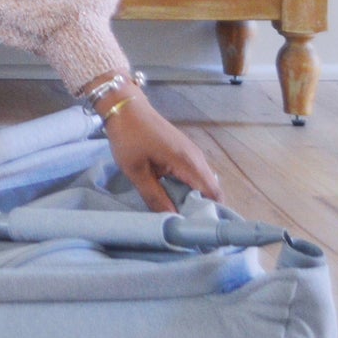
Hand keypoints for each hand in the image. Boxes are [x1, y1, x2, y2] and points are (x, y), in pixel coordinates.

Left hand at [100, 92, 221, 213]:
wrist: (125, 107)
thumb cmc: (129, 137)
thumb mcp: (136, 171)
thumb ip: (154, 195)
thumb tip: (171, 217)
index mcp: (188, 163)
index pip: (213, 193)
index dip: (210, 212)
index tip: (199, 229)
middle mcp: (197, 158)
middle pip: (210, 189)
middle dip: (201, 207)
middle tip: (185, 225)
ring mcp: (192, 153)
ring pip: (202, 182)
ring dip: (193, 197)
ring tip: (179, 214)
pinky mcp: (184, 151)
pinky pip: (193, 174)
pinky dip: (188, 187)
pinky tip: (173, 196)